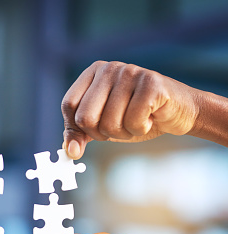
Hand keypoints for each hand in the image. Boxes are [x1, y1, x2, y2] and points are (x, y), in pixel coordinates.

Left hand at [61, 61, 200, 158]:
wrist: (177, 112)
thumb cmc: (135, 117)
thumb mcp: (102, 126)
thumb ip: (81, 134)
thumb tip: (70, 152)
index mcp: (93, 73)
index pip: (69, 105)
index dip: (78, 127)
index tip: (93, 133)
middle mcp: (109, 68)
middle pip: (85, 117)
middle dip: (102, 133)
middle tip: (118, 127)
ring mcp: (130, 73)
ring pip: (108, 123)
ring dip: (123, 133)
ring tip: (136, 120)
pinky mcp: (151, 83)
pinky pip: (132, 121)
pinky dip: (140, 129)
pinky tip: (149, 118)